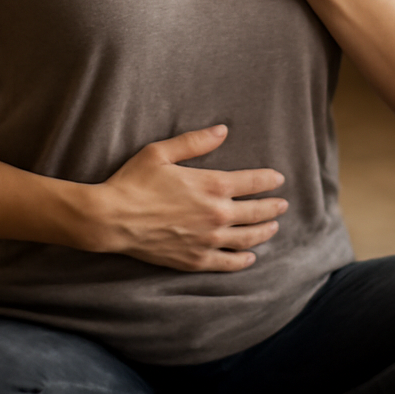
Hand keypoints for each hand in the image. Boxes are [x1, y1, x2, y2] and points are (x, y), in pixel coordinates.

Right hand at [91, 125, 287, 271]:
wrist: (111, 218)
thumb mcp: (162, 152)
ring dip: (264, 232)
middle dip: (273, 207)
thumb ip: (195, 142)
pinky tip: (249, 258)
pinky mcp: (194, 259)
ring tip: (273, 228)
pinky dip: (242, 261)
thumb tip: (223, 130)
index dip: (268, 180)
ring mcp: (207, 240)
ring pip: (247, 238)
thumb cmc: (134, 181)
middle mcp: (216, 214)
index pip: (253, 182)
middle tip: (283, 205)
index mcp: (211, 185)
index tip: (278, 179)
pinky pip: (227, 263)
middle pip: (256, 212)